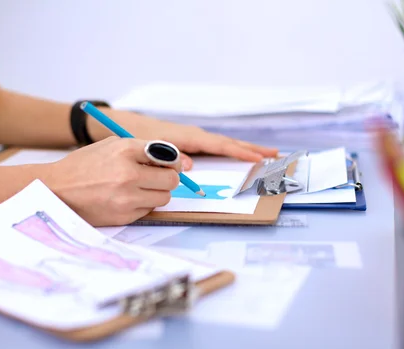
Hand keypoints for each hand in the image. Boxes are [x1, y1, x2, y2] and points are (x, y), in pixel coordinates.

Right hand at [44, 137, 179, 225]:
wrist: (56, 189)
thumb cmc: (84, 165)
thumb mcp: (111, 146)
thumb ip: (141, 149)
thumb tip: (173, 160)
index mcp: (126, 151)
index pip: (168, 155)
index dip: (172, 161)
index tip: (170, 164)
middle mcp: (129, 174)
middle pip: (171, 180)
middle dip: (168, 178)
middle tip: (157, 177)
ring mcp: (127, 198)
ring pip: (164, 197)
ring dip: (157, 192)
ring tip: (139, 188)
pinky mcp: (124, 216)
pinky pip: (149, 210)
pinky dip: (143, 204)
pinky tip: (127, 198)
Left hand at [89, 110, 278, 169]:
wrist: (128, 126)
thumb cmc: (140, 136)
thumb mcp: (153, 149)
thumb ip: (171, 157)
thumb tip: (190, 167)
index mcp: (190, 137)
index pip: (221, 145)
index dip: (239, 152)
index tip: (257, 158)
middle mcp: (197, 136)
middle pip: (230, 143)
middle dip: (252, 148)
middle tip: (275, 154)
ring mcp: (197, 139)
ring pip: (227, 144)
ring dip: (247, 149)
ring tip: (267, 154)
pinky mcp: (193, 142)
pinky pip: (219, 147)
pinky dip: (234, 150)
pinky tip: (243, 155)